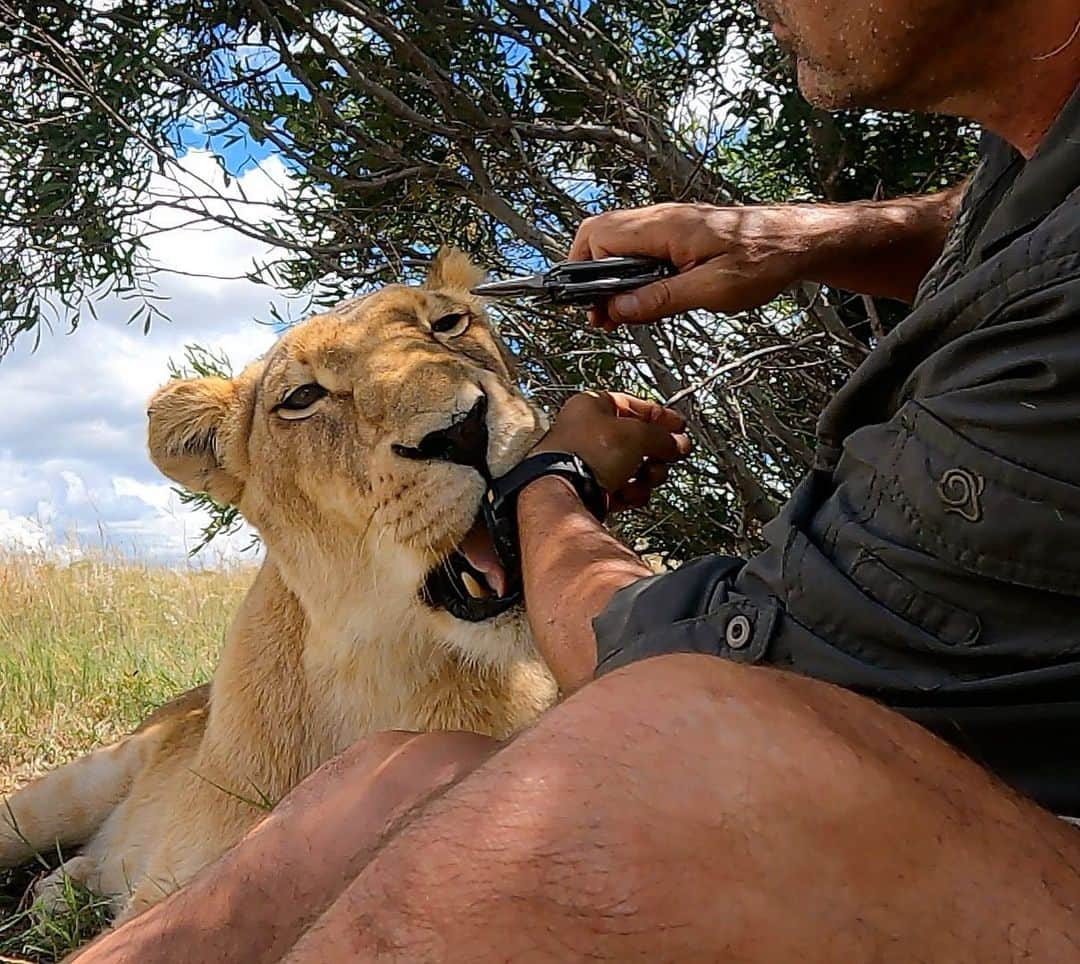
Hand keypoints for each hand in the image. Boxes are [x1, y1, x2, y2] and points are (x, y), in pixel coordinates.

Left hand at [531, 392, 691, 509]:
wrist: (564, 491)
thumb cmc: (589, 453)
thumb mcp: (638, 435)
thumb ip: (663, 437)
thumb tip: (678, 443)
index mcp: (591, 405)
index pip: (633, 405)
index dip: (659, 417)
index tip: (678, 427)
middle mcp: (586, 431)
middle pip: (635, 440)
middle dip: (654, 453)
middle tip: (667, 457)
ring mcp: (586, 461)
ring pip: (631, 467)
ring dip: (645, 475)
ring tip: (646, 478)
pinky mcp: (589, 488)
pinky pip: (620, 488)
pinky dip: (629, 492)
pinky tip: (628, 494)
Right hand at [569, 202, 834, 328]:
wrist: (798, 240)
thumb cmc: (765, 260)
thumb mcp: (712, 290)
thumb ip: (661, 299)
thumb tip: (618, 309)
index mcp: (664, 227)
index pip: (597, 237)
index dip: (585, 273)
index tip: (594, 307)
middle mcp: (661, 218)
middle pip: (598, 235)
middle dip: (589, 275)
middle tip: (601, 314)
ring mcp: (668, 222)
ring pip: (616, 241)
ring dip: (610, 276)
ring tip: (619, 312)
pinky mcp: (678, 232)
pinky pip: (638, 246)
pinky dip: (630, 271)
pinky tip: (642, 297)